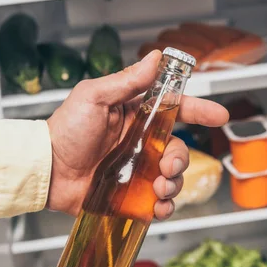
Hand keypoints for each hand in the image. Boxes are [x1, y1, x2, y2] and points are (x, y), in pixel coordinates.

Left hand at [46, 50, 228, 219]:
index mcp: (135, 117)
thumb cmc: (64, 130)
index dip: (200, 111)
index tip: (220, 115)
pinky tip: (158, 207)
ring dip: (174, 184)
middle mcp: (140, 143)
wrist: (46, 169)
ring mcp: (137, 171)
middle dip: (181, 159)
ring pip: (173, 178)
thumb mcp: (94, 97)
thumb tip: (156, 58)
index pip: (175, 110)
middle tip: (167, 166)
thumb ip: (126, 81)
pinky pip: (158, 203)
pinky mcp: (130, 196)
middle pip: (179, 149)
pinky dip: (164, 207)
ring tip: (158, 189)